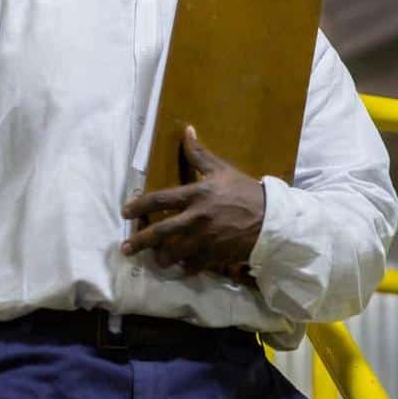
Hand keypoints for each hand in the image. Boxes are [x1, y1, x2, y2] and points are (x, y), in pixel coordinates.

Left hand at [121, 125, 264, 276]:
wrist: (272, 219)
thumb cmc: (245, 191)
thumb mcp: (221, 169)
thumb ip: (199, 154)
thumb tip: (186, 130)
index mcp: (196, 195)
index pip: (160, 199)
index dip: (139, 206)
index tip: (125, 212)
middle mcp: (196, 218)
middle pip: (160, 232)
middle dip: (140, 241)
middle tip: (125, 249)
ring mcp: (205, 240)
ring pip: (174, 253)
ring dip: (160, 258)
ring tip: (153, 260)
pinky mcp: (215, 256)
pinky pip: (193, 266)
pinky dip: (184, 268)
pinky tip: (179, 268)